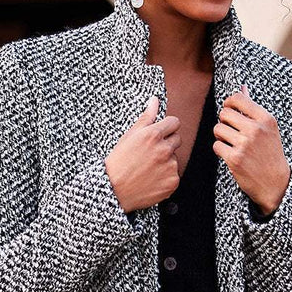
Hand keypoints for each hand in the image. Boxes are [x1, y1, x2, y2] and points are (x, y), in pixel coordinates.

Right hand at [105, 96, 181, 212]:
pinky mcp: (173, 182)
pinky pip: (174, 175)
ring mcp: (170, 167)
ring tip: (148, 168)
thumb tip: (155, 100)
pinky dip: (166, 177)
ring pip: (174, 158)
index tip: (158, 135)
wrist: (113, 190)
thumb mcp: (129, 136)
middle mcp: (164, 149)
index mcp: (153, 135)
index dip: (166, 128)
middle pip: (177, 139)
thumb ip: (146, 117)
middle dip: (166, 144)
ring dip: (165, 161)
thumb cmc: (118, 162)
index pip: (175, 122)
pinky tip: (151, 179)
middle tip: (149, 154)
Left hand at [212, 83, 290, 214]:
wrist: (275, 183)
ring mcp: (245, 144)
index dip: (228, 104)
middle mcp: (255, 129)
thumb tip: (242, 87)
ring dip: (221, 136)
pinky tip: (231, 154)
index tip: (230, 112)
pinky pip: (216, 146)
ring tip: (232, 143)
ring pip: (218, 129)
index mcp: (265, 118)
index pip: (237, 98)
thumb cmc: (270, 152)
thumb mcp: (267, 128)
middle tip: (232, 132)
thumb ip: (252, 108)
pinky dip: (220, 150)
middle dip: (224, 122)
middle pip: (224, 113)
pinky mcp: (234, 159)